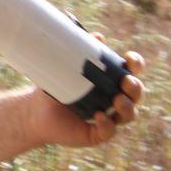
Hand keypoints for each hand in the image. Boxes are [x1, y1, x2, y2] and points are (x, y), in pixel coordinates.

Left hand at [28, 45, 145, 147]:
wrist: (34, 110)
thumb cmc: (52, 86)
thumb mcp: (64, 66)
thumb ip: (79, 50)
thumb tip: (97, 36)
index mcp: (112, 82)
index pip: (132, 72)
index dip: (136, 65)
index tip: (130, 58)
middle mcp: (115, 101)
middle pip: (136, 94)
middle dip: (136, 87)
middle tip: (125, 80)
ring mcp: (108, 118)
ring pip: (129, 115)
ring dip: (127, 107)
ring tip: (116, 99)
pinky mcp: (97, 134)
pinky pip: (108, 132)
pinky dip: (107, 125)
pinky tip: (99, 116)